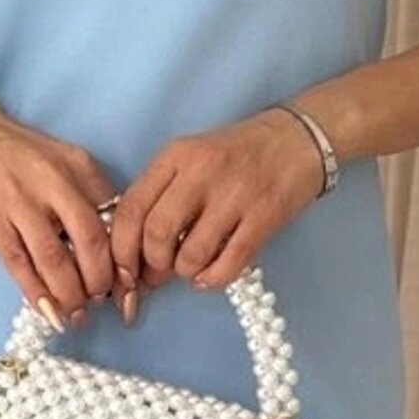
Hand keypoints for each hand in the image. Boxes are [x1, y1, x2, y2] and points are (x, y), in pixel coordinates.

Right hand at [0, 104, 121, 328]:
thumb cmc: (13, 150)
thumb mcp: (60, 158)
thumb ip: (86, 191)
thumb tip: (108, 245)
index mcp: (78, 166)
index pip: (114, 217)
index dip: (125, 256)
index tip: (129, 284)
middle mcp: (54, 182)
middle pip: (91, 241)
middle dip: (100, 281)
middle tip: (101, 301)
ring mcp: (20, 202)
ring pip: (55, 260)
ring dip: (69, 295)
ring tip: (76, 314)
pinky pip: (19, 265)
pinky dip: (36, 293)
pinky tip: (48, 310)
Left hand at [108, 108, 326, 296]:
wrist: (297, 139)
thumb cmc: (237, 153)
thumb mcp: (192, 159)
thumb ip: (161, 198)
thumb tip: (137, 257)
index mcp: (176, 156)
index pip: (131, 208)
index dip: (121, 248)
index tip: (123, 269)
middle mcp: (201, 172)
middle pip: (157, 234)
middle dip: (153, 264)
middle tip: (160, 272)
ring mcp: (235, 195)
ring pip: (191, 255)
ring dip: (185, 272)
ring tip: (191, 266)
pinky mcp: (264, 217)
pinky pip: (228, 265)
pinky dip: (212, 279)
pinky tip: (210, 274)